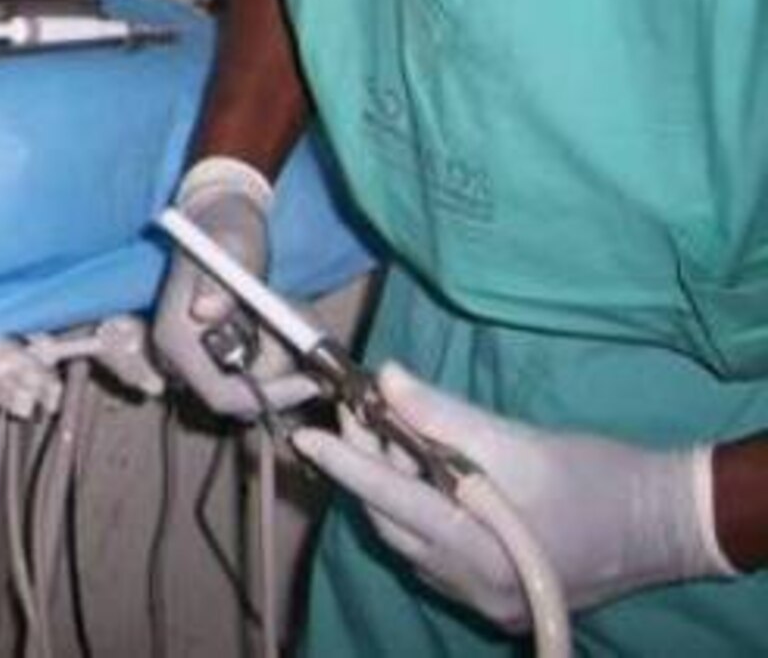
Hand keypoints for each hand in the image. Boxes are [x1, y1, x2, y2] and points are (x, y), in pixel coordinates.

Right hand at [150, 156, 316, 415]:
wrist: (223, 220)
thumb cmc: (226, 229)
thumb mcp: (231, 248)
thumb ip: (219, 281)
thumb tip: (206, 312)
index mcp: (175, 338)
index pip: (220, 395)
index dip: (267, 396)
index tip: (310, 379)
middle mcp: (181, 356)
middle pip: (241, 398)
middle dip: (282, 373)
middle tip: (307, 332)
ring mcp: (198, 357)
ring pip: (254, 385)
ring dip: (287, 357)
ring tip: (295, 311)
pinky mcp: (217, 354)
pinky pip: (256, 373)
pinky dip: (281, 351)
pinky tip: (284, 317)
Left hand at [292, 364, 735, 630]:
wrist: (668, 524)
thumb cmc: (598, 478)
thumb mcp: (518, 440)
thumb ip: (444, 415)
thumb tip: (385, 379)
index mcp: (482, 554)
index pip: (394, 503)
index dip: (348, 465)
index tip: (308, 435)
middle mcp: (473, 586)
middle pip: (393, 522)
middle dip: (366, 466)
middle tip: (352, 410)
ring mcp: (481, 597)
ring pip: (408, 537)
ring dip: (388, 485)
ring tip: (379, 431)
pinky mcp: (491, 593)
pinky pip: (431, 550)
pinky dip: (415, 508)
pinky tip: (415, 470)